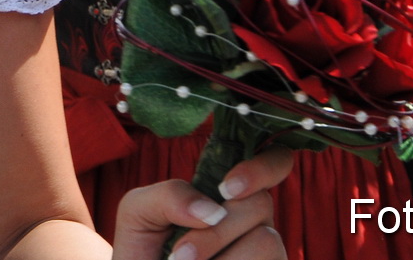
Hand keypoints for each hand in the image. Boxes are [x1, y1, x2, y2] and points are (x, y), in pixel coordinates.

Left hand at [112, 149, 292, 259]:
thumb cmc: (141, 249)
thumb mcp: (138, 211)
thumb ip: (169, 195)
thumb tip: (213, 211)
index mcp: (227, 194)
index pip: (273, 162)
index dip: (263, 167)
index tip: (228, 188)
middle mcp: (252, 220)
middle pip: (262, 203)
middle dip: (217, 231)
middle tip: (180, 254)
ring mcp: (262, 252)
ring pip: (266, 241)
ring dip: (218, 254)